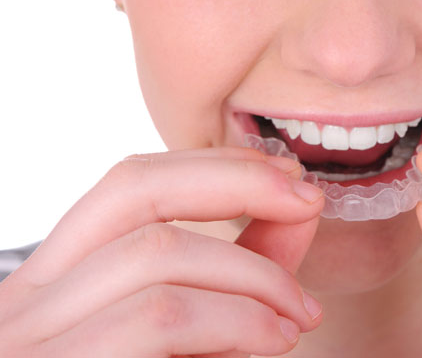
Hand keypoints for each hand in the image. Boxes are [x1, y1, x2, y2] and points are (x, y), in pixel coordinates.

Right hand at [0, 147, 324, 356]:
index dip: (218, 167)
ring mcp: (30, 344)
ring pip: (157, 256)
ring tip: (298, 316)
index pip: (130, 184)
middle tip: (307, 202)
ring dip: (253, 276)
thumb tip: (298, 204)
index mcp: (58, 283)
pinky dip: (235, 321)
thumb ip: (243, 270)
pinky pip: (159, 318)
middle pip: (134, 191)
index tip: (291, 181)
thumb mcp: (199, 332)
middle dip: (238, 183)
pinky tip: (273, 343)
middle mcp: (26, 302)